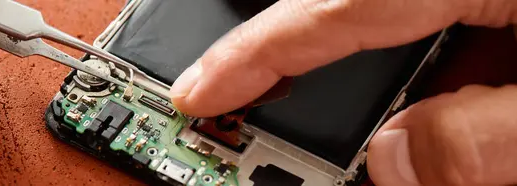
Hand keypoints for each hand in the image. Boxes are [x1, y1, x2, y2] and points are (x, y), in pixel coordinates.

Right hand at [168, 0, 516, 184]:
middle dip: (277, 56)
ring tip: (296, 99)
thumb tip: (394, 162)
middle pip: (330, 6)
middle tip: (234, 100)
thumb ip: (479, 140)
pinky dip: (376, 52)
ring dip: (329, 59)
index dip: (249, 52)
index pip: (325, 8)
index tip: (199, 89)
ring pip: (363, 13)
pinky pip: (402, 14)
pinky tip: (376, 80)